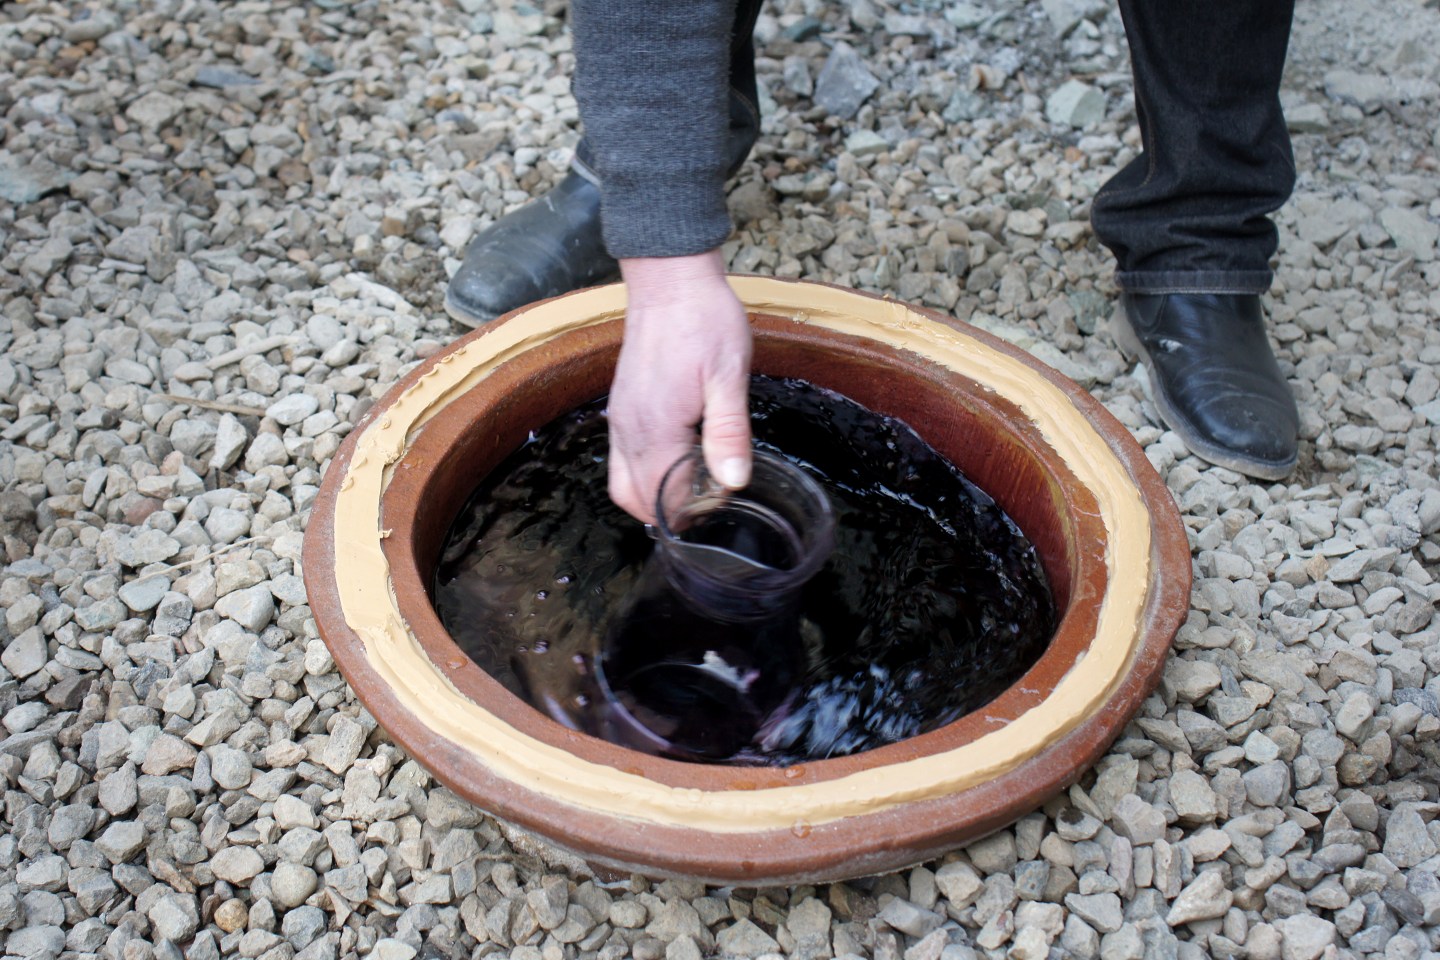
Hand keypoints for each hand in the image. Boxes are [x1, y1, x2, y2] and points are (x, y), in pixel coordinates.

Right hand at [607, 251, 752, 522]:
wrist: (670, 280)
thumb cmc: (703, 320)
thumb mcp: (728, 375)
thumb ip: (729, 432)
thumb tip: (733, 482)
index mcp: (657, 427)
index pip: (665, 497)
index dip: (694, 511)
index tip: (723, 504)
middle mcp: (630, 429)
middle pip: (635, 500)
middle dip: (669, 513)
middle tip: (708, 507)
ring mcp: (620, 418)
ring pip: (623, 483)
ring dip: (652, 497)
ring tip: (694, 490)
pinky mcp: (621, 406)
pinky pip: (621, 458)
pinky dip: (643, 475)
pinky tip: (676, 462)